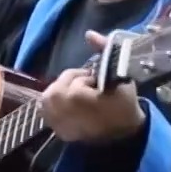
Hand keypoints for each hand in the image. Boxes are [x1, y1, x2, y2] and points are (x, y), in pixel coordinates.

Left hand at [41, 30, 146, 144]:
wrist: (123, 137)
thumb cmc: (123, 104)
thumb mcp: (119, 73)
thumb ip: (104, 50)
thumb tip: (89, 34)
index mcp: (77, 97)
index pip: (75, 78)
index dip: (89, 78)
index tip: (99, 84)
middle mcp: (62, 111)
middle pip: (58, 86)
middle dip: (73, 83)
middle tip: (89, 90)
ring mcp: (58, 123)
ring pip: (49, 96)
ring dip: (63, 93)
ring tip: (79, 98)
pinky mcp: (57, 131)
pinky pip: (46, 110)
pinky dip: (55, 105)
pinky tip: (70, 107)